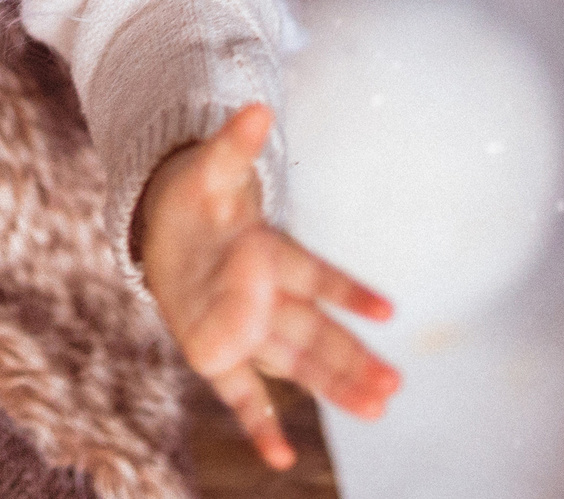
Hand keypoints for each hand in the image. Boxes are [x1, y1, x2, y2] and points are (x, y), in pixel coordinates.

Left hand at [134, 103, 400, 470]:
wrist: (168, 225)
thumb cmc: (195, 196)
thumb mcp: (208, 168)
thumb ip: (232, 146)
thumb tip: (256, 106)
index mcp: (269, 252)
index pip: (314, 273)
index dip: (346, 290)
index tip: (387, 309)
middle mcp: (268, 296)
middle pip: (315, 331)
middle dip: (351, 356)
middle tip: (395, 386)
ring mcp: (247, 327)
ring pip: (296, 362)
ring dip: (331, 386)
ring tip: (377, 410)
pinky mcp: (218, 351)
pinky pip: (241, 390)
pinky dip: (257, 421)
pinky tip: (277, 457)